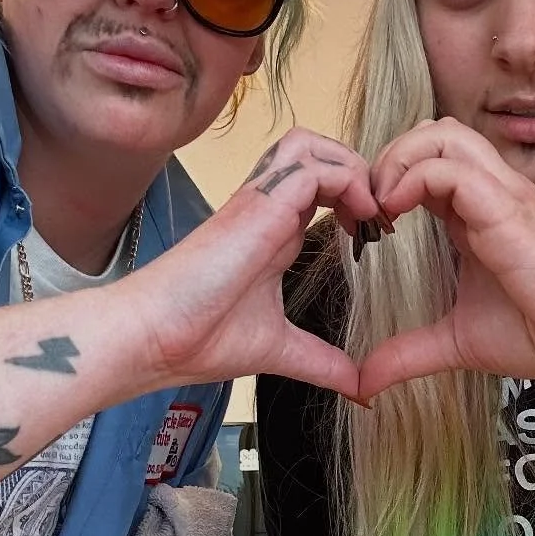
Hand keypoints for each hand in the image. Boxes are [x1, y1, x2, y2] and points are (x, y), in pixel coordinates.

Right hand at [137, 127, 379, 397]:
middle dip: (359, 174)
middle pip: (318, 151)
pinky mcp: (260, 204)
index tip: (377, 239)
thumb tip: (360, 390)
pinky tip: (361, 223)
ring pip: (313, 145)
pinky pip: (314, 167)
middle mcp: (268, 207)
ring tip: (370, 214)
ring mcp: (261, 201)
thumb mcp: (281, 350)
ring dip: (352, 169)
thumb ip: (323, 362)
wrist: (156, 337)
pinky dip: (349, 184)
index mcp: (274, 231)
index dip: (357, 199)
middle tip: (379, 221)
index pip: (320, 185)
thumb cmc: (199, 338)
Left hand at [358, 118, 534, 398]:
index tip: (367, 227)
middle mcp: (488, 192)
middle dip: (387, 158)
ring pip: (441, 136)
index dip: (386, 180)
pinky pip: (452, 170)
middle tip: (368, 207)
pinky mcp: (507, 210)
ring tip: (382, 205)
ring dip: (398, 161)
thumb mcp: (457, 342)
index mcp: (474, 212)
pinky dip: (414, 180)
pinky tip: (396, 216)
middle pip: (431, 133)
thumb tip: (366, 384)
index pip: (426, 162)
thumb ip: (409, 354)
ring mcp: (500, 195)